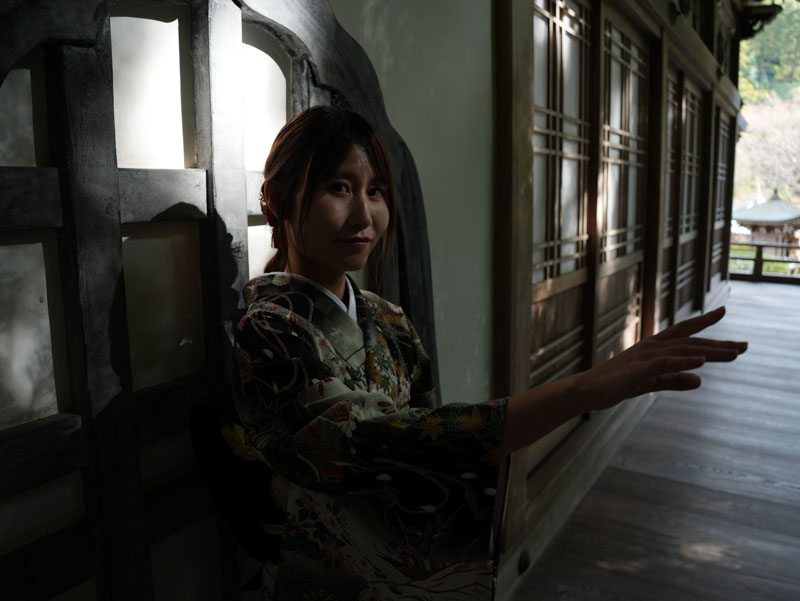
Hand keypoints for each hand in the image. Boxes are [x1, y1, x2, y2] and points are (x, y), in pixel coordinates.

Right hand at [574, 306, 746, 410]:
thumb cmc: (614, 385)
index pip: (683, 332)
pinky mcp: (638, 369)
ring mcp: (644, 356)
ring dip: (709, 351)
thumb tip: (700, 381)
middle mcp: (651, 347)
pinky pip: (664, 363)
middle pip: (691, 341)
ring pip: (683, 350)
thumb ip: (674, 380)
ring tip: (733, 354)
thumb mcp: (650, 383)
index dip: (704, 323)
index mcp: (653, 348)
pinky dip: (683, 360)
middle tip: (745, 346)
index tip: (723, 312)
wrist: (587, 390)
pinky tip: (701, 361)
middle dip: (719, 343)